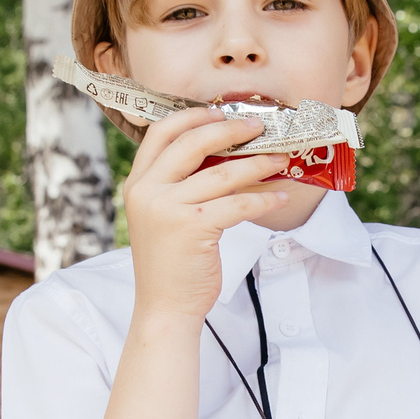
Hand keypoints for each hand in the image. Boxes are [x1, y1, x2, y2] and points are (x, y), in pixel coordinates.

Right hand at [119, 107, 288, 321]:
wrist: (165, 306)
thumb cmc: (171, 261)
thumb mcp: (163, 215)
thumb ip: (180, 184)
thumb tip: (225, 152)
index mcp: (138, 183)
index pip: (162, 132)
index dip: (193, 116)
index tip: (222, 111)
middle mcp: (147, 191)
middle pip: (193, 142)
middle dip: (231, 129)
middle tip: (260, 128)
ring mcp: (167, 208)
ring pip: (222, 173)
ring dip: (258, 164)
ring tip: (281, 160)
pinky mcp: (193, 227)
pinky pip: (237, 203)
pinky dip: (263, 198)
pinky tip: (279, 197)